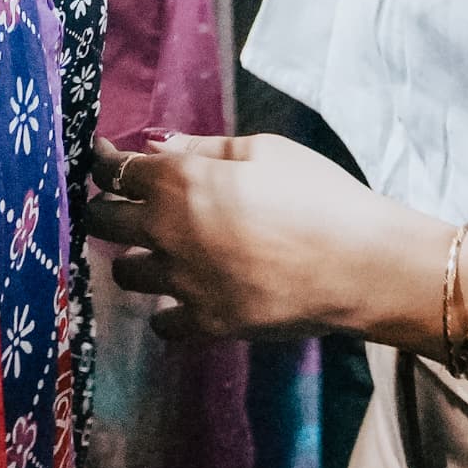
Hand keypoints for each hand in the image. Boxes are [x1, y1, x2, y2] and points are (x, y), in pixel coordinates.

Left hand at [77, 131, 416, 340]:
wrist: (363, 263)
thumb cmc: (320, 194)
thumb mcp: (265, 150)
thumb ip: (204, 147)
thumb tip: (157, 144)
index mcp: (181, 181)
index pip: (115, 170)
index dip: (105, 162)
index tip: (106, 160)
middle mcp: (169, 232)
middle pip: (103, 220)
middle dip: (107, 208)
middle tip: (126, 205)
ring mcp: (185, 283)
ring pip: (124, 273)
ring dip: (134, 258)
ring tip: (159, 252)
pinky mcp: (208, 324)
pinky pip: (162, 323)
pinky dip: (167, 310)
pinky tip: (184, 298)